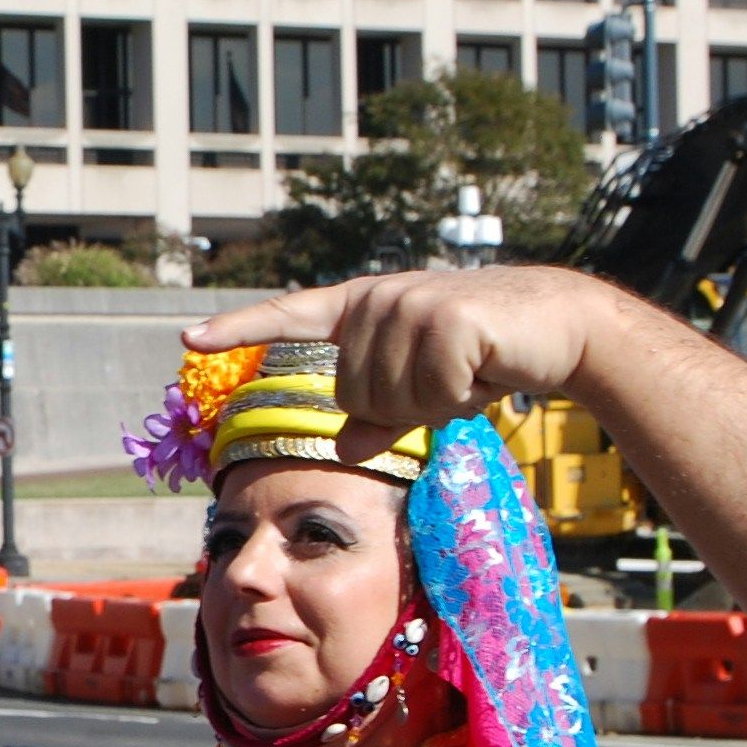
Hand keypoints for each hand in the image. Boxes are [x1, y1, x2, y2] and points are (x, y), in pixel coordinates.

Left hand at [192, 267, 626, 436]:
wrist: (558, 325)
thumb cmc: (488, 357)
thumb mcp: (426, 391)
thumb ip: (380, 417)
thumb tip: (341, 446)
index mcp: (364, 308)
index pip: (291, 317)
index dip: (240, 328)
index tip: (188, 338)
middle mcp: (378, 299)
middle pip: (353, 394)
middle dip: (403, 406)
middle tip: (450, 378)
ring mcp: (408, 304)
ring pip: (389, 399)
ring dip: (435, 402)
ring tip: (470, 370)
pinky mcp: (444, 320)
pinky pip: (429, 396)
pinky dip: (460, 397)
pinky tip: (486, 370)